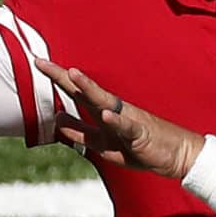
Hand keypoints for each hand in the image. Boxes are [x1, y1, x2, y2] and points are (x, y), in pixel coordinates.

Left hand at [37, 60, 203, 180]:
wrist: (177, 155)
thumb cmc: (140, 148)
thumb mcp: (103, 145)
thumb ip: (81, 133)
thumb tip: (58, 119)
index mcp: (104, 112)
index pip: (77, 92)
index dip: (58, 78)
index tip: (38, 62)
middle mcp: (114, 111)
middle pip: (85, 91)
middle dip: (63, 77)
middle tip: (41, 61)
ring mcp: (127, 120)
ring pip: (105, 102)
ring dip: (89, 88)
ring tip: (73, 74)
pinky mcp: (140, 134)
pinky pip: (127, 127)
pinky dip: (116, 121)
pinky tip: (105, 115)